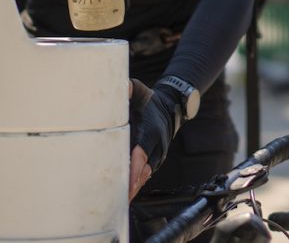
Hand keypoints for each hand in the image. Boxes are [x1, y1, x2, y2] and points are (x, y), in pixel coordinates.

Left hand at [128, 78, 176, 200]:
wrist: (169, 108)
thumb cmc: (148, 100)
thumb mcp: (139, 90)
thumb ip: (129, 89)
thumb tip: (123, 87)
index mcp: (151, 131)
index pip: (143, 152)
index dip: (136, 167)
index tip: (128, 180)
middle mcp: (157, 146)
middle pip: (145, 170)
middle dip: (133, 184)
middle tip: (120, 199)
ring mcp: (157, 155)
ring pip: (145, 175)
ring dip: (133, 188)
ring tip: (119, 201)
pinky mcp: (154, 161)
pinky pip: (144, 175)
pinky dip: (135, 185)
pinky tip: (124, 195)